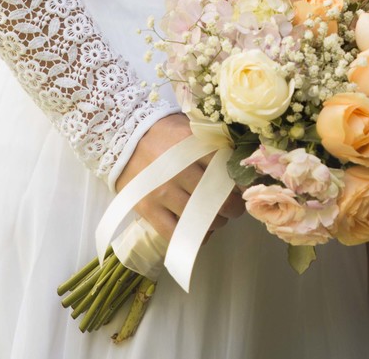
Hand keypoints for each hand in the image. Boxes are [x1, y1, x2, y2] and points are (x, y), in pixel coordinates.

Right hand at [114, 113, 246, 241]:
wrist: (123, 137)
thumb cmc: (165, 134)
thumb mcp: (191, 131)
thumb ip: (214, 144)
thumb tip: (242, 163)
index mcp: (192, 146)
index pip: (225, 170)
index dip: (240, 186)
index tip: (245, 191)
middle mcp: (177, 169)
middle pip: (216, 198)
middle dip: (231, 208)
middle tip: (233, 208)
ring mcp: (160, 191)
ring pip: (199, 219)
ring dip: (214, 223)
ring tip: (216, 217)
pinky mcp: (146, 208)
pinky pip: (175, 233)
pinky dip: (192, 237)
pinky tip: (199, 231)